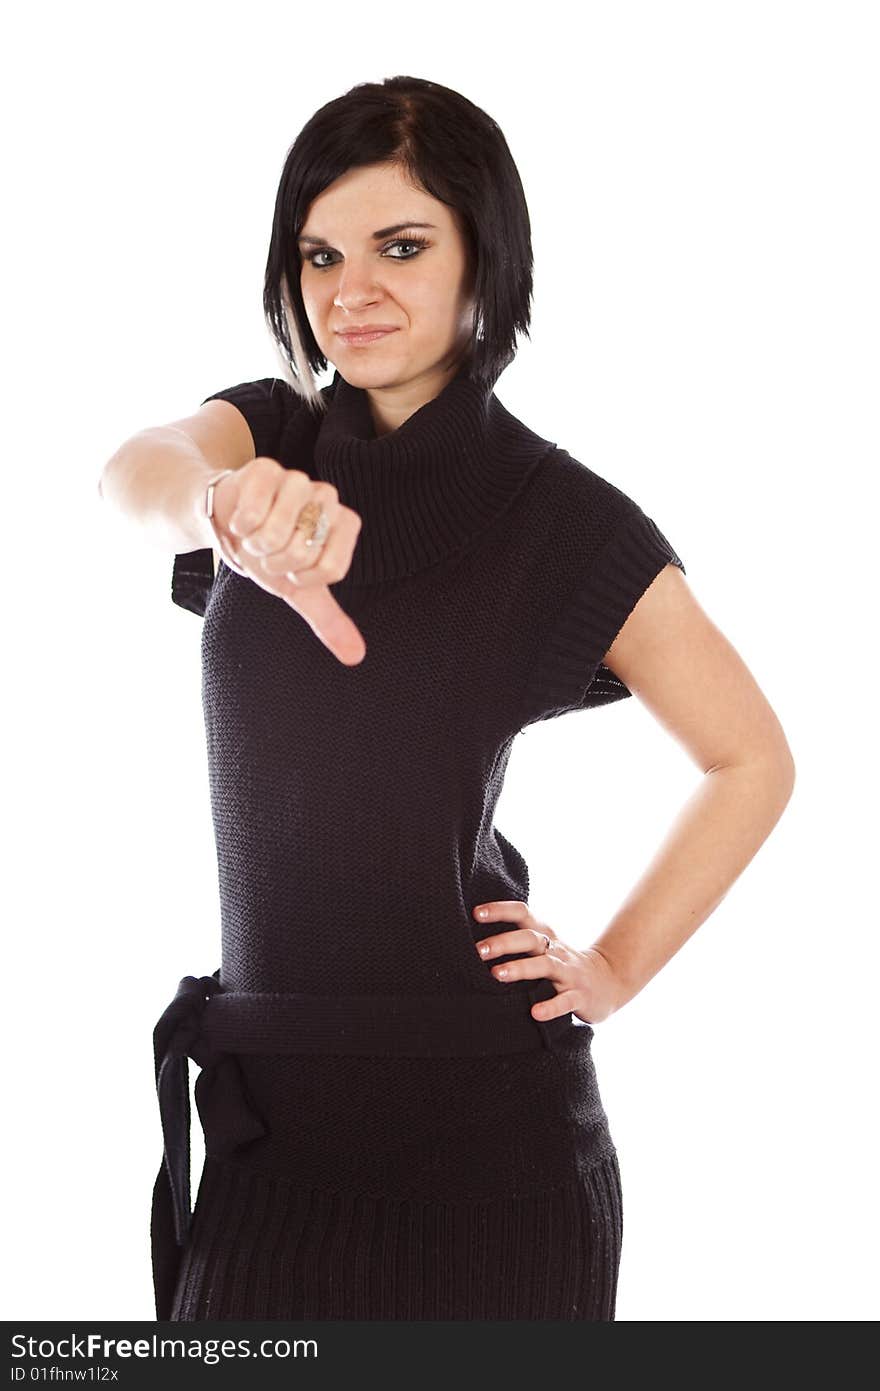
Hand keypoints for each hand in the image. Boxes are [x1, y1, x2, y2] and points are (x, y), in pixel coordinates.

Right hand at [207, 459, 366, 665]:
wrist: (228, 524)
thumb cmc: (269, 554)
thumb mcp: (299, 590)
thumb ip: (328, 619)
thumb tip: (356, 656)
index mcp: (345, 524)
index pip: (332, 567)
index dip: (303, 577)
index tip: (291, 569)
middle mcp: (327, 498)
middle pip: (304, 550)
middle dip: (275, 562)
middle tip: (268, 551)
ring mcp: (297, 479)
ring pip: (278, 530)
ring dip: (257, 544)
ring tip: (254, 536)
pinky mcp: (266, 468)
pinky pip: (254, 509)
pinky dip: (241, 524)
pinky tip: (240, 519)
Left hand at [472, 899, 625, 1024]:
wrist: (609, 981)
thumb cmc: (563, 963)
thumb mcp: (543, 946)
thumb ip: (517, 940)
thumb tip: (473, 939)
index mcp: (545, 935)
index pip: (522, 913)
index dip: (500, 910)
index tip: (476, 913)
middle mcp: (555, 950)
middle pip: (530, 938)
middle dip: (503, 942)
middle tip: (478, 950)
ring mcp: (569, 973)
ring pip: (545, 966)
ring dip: (521, 968)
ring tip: (497, 974)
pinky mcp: (580, 996)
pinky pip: (565, 1001)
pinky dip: (550, 1006)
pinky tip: (535, 1012)